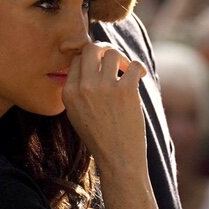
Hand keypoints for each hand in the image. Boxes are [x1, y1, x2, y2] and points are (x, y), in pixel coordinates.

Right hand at [62, 42, 146, 170]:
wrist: (118, 159)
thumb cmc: (99, 137)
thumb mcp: (76, 113)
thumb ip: (77, 89)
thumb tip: (87, 61)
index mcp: (68, 92)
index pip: (77, 60)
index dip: (90, 60)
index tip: (100, 67)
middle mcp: (83, 87)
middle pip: (91, 48)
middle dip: (103, 49)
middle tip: (113, 59)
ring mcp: (104, 88)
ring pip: (112, 53)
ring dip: (122, 59)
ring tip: (126, 70)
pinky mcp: (126, 91)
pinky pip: (134, 65)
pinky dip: (138, 68)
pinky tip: (140, 76)